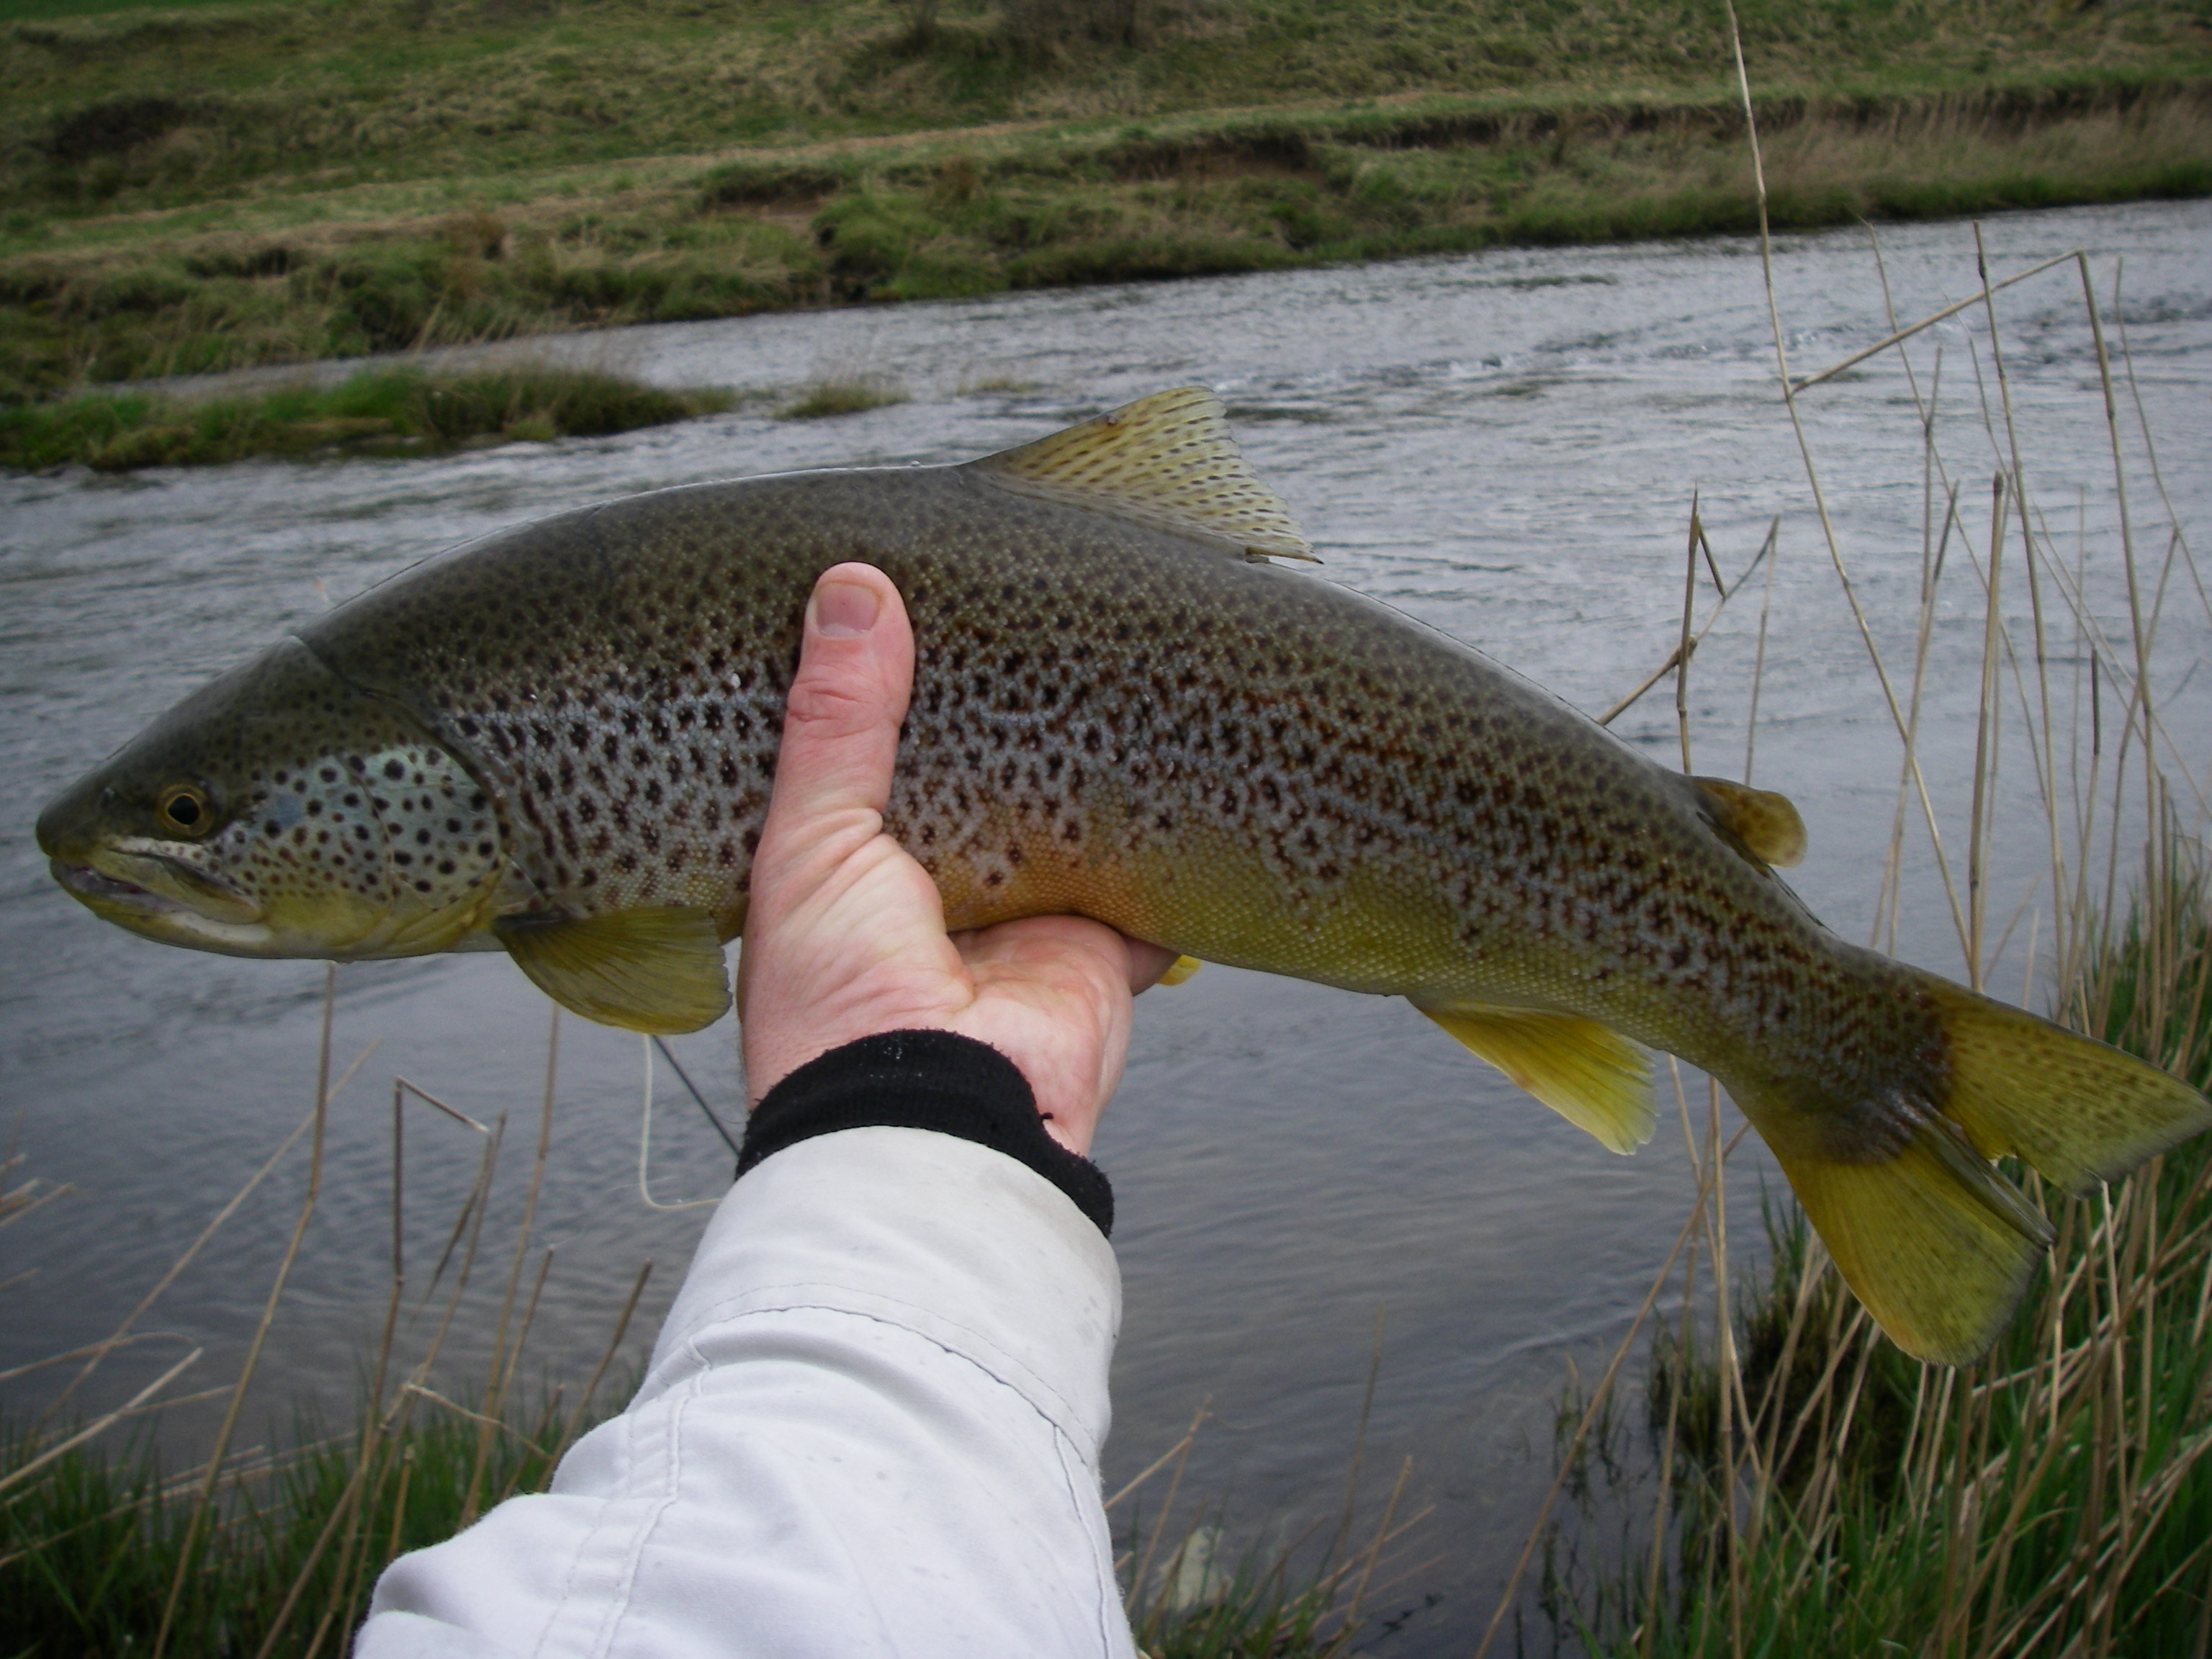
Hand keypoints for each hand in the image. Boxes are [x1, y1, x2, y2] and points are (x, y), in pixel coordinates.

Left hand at [738, 563, 1176, 1156]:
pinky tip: (1186, 762)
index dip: (892, 698)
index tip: (915, 609)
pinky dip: (1168, 837)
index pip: (872, 764)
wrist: (935, 1118)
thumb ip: (837, 721)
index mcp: (850, 875)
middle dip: (1002, 725)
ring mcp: (1026, 923)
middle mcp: (938, 897)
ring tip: (1110, 665)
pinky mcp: (1102, 945)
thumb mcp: (809, 840)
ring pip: (1065, 825)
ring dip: (1084, 769)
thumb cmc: (837, 1002)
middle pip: (980, 788)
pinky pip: (1146, 879)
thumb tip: (854, 588)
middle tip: (1029, 626)